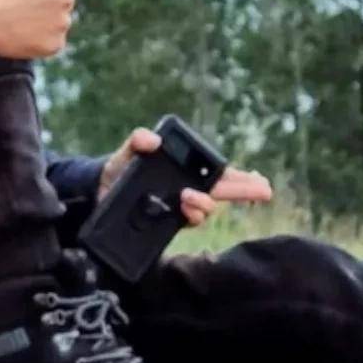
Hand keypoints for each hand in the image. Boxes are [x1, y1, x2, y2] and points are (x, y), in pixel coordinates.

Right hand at [0, 0, 76, 59]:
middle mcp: (68, 0)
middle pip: (60, 7)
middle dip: (44, 8)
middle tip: (19, 7)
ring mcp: (62, 25)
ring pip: (56, 26)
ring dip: (42, 26)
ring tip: (19, 21)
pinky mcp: (55, 46)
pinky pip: (52, 45)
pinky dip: (39, 43)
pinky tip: (22, 36)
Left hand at [97, 128, 272, 226]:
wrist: (98, 190)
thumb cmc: (119, 167)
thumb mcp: (128, 150)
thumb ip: (138, 140)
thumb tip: (151, 139)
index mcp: (186, 174)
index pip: (220, 176)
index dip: (242, 179)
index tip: (259, 179)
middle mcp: (187, 193)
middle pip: (221, 195)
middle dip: (244, 192)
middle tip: (264, 191)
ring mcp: (177, 209)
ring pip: (203, 211)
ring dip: (204, 204)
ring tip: (190, 197)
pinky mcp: (164, 223)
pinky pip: (184, 223)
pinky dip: (188, 216)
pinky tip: (185, 210)